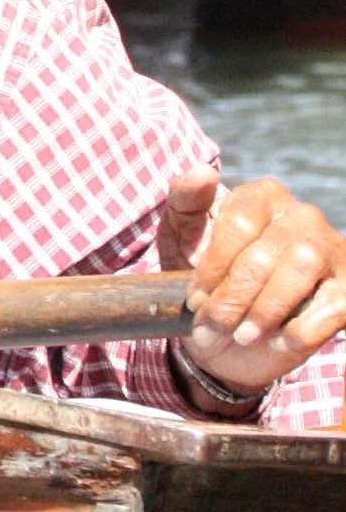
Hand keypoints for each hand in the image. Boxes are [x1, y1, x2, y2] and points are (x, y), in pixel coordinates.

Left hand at [158, 168, 345, 401]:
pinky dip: (302, 329)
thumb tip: (203, 171)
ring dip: (264, 311)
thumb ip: (184, 202)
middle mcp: (300, 214)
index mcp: (260, 196)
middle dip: (231, 299)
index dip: (212, 267)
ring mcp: (329, 248)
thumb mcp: (181, 241)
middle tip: (211, 326)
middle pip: (263, 255)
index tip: (194, 299)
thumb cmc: (206, 279)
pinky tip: (280, 340)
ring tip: (242, 335)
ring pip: (299, 270)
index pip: (237, 223)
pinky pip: (334, 305)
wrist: (233, 335)